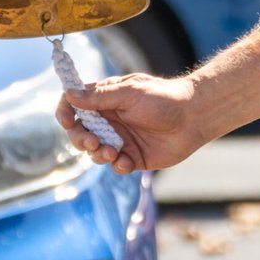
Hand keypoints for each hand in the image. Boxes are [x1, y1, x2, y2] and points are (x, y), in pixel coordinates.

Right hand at [56, 72, 203, 173]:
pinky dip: (118, 165)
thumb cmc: (164, 98)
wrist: (194, 117)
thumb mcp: (130, 93)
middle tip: (93, 141)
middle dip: (80, 139)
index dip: (65, 111)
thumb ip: (100, 97)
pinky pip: (115, 166)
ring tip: (113, 152)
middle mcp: (110, 119)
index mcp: (107, 99)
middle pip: (79, 132)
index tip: (66, 120)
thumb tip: (69, 94)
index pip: (75, 104)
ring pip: (95, 152)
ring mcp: (120, 138)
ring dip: (98, 154)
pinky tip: (127, 161)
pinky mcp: (132, 156)